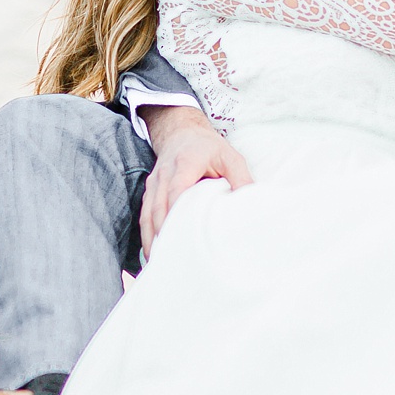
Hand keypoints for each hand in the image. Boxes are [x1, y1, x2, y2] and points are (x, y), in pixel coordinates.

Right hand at [138, 105, 252, 253]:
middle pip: (159, 206)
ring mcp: (154, 182)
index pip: (177, 189)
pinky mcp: (150, 191)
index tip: (182, 235)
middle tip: (173, 259)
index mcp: (186, 163)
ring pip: (148, 213)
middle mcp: (165, 173)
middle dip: (163, 233)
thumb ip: (241, 178)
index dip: (177, 212)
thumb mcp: (231, 157)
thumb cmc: (209, 147)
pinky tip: (154, 252)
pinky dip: (147, 234)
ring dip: (152, 238)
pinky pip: (144, 214)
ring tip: (160, 262)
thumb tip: (250, 205)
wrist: (181, 132)